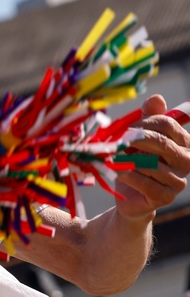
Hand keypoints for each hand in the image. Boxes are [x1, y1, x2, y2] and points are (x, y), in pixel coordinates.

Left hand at [114, 94, 189, 220]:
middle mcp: (187, 160)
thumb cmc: (136, 163)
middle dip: (136, 140)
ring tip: (114, 158)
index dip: (144, 123)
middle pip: (161, 143)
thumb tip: (157, 98)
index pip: (168, 124)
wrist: (130, 198)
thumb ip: (148, 118)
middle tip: (117, 141)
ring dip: (130, 160)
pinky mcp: (166, 197)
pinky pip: (147, 183)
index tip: (125, 128)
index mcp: (184, 142)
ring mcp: (179, 181)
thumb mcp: (140, 138)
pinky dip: (130, 176)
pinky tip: (118, 172)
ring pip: (152, 164)